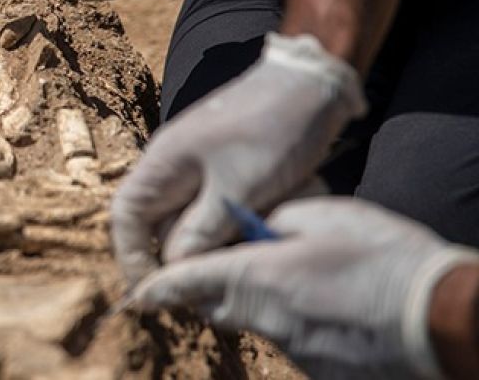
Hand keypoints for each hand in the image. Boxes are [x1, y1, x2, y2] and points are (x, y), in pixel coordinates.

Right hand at [111, 33, 366, 284]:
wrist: (311, 83)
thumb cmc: (271, 128)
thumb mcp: (240, 188)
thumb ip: (203, 232)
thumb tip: (175, 272)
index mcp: (162, 165)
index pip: (126, 219)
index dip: (133, 259)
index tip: (155, 294)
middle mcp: (173, 169)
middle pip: (162, 227)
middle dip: (189, 256)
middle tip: (221, 282)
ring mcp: (200, 170)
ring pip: (197, 222)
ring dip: (225, 237)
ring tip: (260, 239)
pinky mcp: (227, 173)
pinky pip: (223, 211)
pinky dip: (245, 222)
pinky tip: (276, 217)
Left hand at [133, 197, 478, 379]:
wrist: (442, 317)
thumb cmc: (385, 259)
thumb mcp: (326, 214)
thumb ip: (278, 219)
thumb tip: (260, 225)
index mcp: (256, 277)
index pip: (184, 283)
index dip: (157, 288)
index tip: (137, 294)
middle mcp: (264, 319)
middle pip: (219, 306)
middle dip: (215, 290)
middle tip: (237, 267)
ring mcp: (293, 351)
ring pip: (260, 324)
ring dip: (268, 305)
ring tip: (312, 283)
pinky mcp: (320, 372)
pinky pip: (297, 344)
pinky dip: (304, 326)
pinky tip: (337, 310)